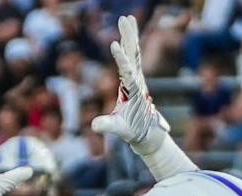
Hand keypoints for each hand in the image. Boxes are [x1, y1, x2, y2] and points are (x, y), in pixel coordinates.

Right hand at [89, 15, 171, 155]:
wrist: (146, 130)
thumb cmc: (131, 130)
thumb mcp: (118, 128)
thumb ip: (107, 125)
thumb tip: (95, 126)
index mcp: (132, 90)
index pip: (126, 70)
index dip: (121, 58)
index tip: (115, 44)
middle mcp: (136, 79)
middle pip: (133, 54)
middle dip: (128, 36)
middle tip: (123, 19)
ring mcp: (136, 75)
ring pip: (133, 51)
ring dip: (130, 34)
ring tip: (126, 18)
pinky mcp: (134, 75)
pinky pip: (132, 54)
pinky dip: (130, 41)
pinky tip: (128, 29)